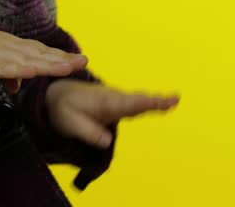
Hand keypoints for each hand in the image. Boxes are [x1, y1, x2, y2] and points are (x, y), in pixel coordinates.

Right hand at [0, 29, 87, 92]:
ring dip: (46, 63)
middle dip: (59, 58)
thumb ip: (5, 73)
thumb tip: (18, 86)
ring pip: (24, 59)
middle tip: (83, 62)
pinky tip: (32, 73)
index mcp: (4, 43)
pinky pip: (2, 67)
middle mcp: (2, 44)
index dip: (56, 55)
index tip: (77, 60)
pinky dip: (18, 70)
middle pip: (36, 52)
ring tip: (66, 68)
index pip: (36, 49)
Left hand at [46, 78, 179, 148]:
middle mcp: (113, 98)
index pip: (122, 104)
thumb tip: (107, 141)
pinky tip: (166, 104)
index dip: (139, 103)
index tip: (155, 102)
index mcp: (102, 103)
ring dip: (156, 101)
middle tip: (174, 99)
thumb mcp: (69, 123)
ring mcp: (118, 100)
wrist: (60, 94)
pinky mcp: (120, 104)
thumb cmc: (65, 109)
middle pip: (136, 101)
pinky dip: (151, 103)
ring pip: (139, 100)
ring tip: (174, 100)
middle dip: (153, 101)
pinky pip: (138, 103)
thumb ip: (87, 131)